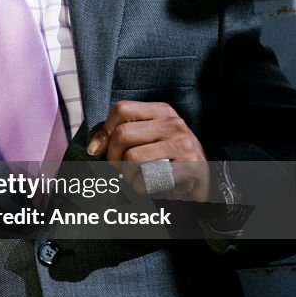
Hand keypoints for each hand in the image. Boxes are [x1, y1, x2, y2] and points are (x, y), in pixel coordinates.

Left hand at [87, 101, 209, 201]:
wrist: (201, 183)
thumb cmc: (166, 161)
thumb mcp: (147, 140)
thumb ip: (121, 135)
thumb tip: (94, 147)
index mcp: (161, 111)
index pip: (122, 109)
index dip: (104, 131)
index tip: (98, 150)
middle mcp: (173, 123)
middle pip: (123, 134)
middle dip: (112, 158)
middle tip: (119, 169)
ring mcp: (183, 144)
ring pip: (132, 158)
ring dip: (127, 175)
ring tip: (136, 178)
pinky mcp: (189, 167)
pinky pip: (148, 178)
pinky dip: (140, 187)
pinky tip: (150, 186)